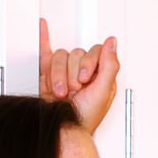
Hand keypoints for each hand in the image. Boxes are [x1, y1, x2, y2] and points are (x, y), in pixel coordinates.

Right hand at [39, 18, 119, 133]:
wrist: (63, 130)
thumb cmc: (83, 118)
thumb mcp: (102, 93)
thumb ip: (109, 66)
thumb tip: (112, 42)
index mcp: (100, 75)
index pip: (95, 51)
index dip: (88, 63)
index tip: (85, 79)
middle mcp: (84, 72)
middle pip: (76, 53)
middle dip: (72, 74)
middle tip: (73, 90)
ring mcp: (66, 72)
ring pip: (60, 56)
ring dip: (58, 76)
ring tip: (61, 92)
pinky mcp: (49, 74)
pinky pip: (47, 52)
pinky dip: (44, 39)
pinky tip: (44, 27)